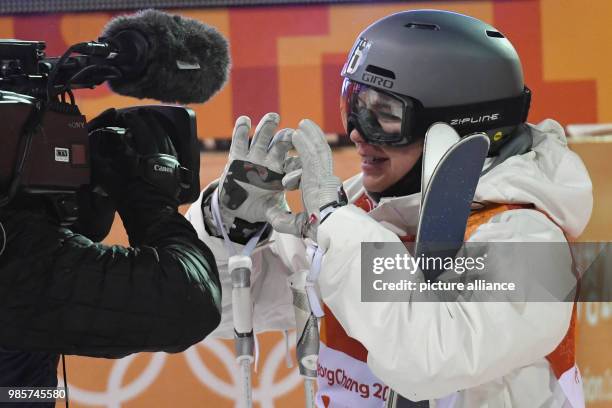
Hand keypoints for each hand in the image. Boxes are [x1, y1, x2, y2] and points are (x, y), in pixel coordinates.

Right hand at [89, 108, 181, 204]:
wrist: (151, 216)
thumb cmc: (129, 199)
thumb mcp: (109, 180)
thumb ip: (99, 162)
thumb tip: (89, 150)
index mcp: (143, 155)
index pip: (139, 130)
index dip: (132, 120)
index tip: (126, 116)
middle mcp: (159, 155)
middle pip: (155, 131)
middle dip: (147, 120)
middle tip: (140, 113)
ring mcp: (171, 162)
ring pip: (166, 138)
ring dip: (159, 128)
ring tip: (151, 121)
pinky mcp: (177, 170)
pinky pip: (174, 150)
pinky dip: (168, 141)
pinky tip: (164, 138)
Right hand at [215, 112, 301, 238]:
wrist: (236, 206)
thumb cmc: (257, 206)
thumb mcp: (271, 212)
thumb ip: (283, 217)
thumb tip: (301, 226)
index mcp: (283, 174)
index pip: (294, 167)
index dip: (296, 168)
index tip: (295, 173)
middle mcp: (271, 162)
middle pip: (282, 145)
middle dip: (286, 139)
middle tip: (289, 135)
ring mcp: (255, 156)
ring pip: (263, 137)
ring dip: (268, 126)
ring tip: (273, 118)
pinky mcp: (237, 155)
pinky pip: (240, 139)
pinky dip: (241, 129)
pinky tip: (244, 120)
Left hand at [288, 119, 345, 239]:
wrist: (329, 228)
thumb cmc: (317, 229)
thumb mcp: (295, 224)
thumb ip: (281, 218)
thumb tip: (269, 215)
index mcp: (321, 191)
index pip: (313, 172)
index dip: (306, 162)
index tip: (297, 158)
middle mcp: (325, 180)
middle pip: (319, 156)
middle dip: (312, 141)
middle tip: (304, 130)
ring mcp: (324, 176)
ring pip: (318, 151)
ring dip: (310, 136)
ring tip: (302, 124)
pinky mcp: (320, 174)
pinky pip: (312, 153)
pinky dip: (306, 141)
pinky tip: (298, 131)